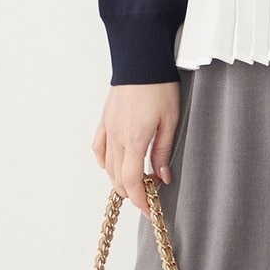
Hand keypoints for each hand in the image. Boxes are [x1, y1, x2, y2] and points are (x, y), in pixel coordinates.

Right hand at [93, 81, 179, 217]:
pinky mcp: (104, 120)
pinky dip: (105, 163)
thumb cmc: (159, 85)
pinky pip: (99, 149)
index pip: (131, 182)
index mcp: (135, 139)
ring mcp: (108, 129)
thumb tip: (163, 178)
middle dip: (133, 192)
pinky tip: (115, 164)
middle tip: (151, 192)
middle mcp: (117, 137)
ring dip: (121, 180)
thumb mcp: (170, 119)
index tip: (150, 210)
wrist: (141, 59)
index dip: (140, 201)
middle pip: (118, 179)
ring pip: (108, 167)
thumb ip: (163, 151)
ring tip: (139, 179)